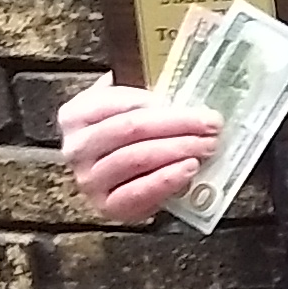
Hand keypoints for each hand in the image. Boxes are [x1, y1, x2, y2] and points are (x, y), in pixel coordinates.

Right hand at [57, 71, 218, 225]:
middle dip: (177, 124)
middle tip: (211, 124)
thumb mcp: (125, 109)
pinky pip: (139, 191)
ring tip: (207, 145)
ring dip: (178, 149)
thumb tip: (178, 81)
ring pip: (136, 158)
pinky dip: (168, 179)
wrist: (117, 183)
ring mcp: (88, 179)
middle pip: (131, 128)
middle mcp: (76, 147)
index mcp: (76, 114)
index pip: (117, 101)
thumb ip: (140, 94)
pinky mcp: (106, 206)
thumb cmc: (126, 139)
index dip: (155, 102)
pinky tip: (190, 168)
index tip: (189, 103)